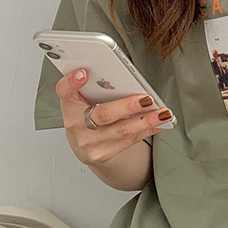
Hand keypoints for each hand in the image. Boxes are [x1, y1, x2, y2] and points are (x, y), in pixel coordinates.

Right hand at [56, 68, 171, 165]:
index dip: (72, 82)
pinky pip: (130, 141)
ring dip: (146, 121)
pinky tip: (160, 122)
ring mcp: (89, 143)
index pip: (64, 91)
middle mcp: (76, 125)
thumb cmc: (87, 114)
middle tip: (147, 99)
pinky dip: (147, 130)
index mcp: (70, 105)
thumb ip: (96, 84)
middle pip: (103, 114)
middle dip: (127, 106)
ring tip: (163, 113)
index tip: (83, 72)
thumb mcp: (85, 97)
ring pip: (122, 131)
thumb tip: (120, 73)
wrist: (85, 145)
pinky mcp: (103, 155)